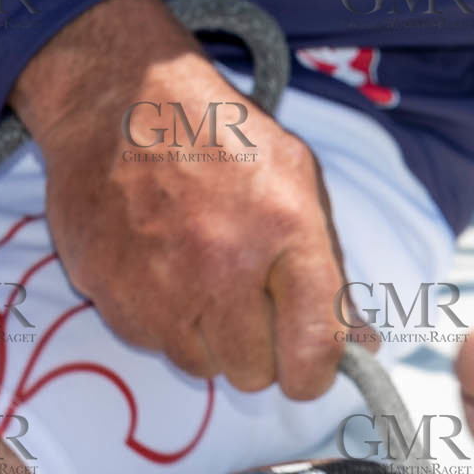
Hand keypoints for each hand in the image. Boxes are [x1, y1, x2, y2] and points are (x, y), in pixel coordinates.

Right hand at [10, 0, 346, 397]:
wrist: (117, 99)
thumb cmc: (217, 137)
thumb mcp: (297, 182)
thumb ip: (330, 270)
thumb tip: (362, 344)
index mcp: (283, 231)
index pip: (314, 350)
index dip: (317, 372)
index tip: (311, 365)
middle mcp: (221, 266)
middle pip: (255, 374)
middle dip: (259, 351)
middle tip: (248, 302)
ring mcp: (159, 286)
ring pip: (202, 367)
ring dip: (208, 339)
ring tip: (201, 277)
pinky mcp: (110, 294)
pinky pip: (152, 343)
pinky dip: (162, 321)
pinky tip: (161, 269)